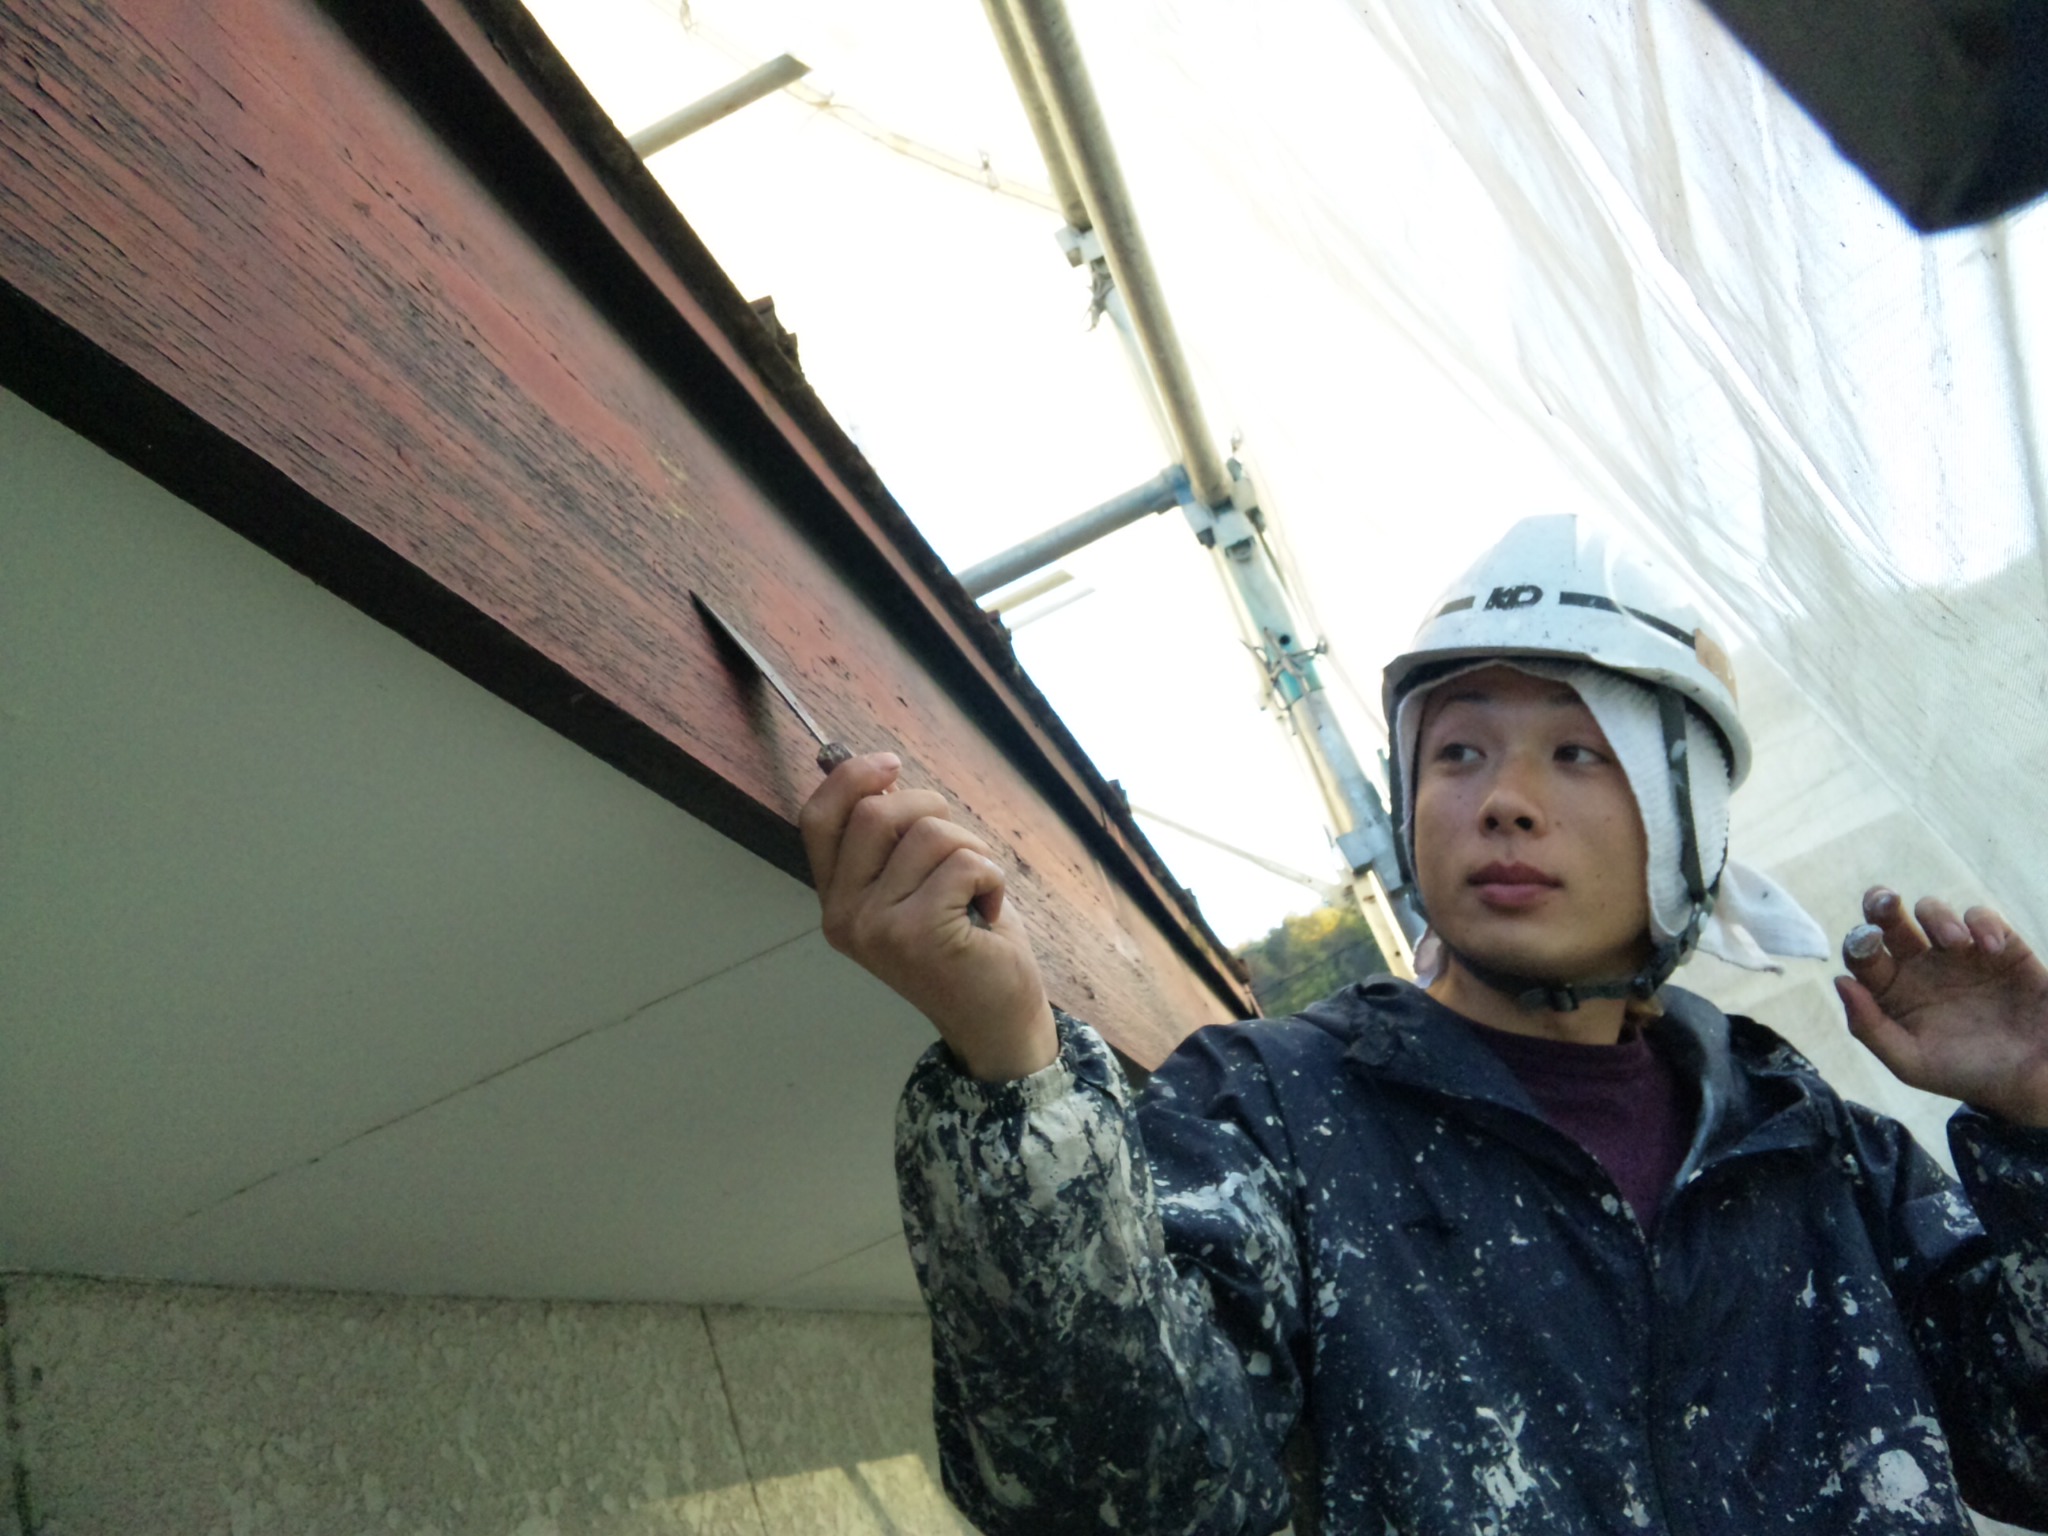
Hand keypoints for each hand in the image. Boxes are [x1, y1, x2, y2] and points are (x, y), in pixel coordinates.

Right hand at [799, 752, 1055, 1081]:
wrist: (995, 1018)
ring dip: (970, 847)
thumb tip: (880, 773)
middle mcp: (844, 915)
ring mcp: (876, 927)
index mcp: (836, 898)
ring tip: (977, 888)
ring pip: (928, 833)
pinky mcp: (917, 934)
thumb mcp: (916, 883)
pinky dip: (991, 875)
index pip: (817, 819)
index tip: (891, 764)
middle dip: (931, 808)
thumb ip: (892, 838)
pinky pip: (964, 861)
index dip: (849, 778)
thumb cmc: (964, 941)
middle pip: (875, 812)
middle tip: (960, 847)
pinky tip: (989, 909)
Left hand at [1837, 887, 2047, 1127]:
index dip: (1859, 942)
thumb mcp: (1911, 1061)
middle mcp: (1918, 966)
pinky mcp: (1999, 947)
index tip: (1869, 942)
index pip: (1862, 955)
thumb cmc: (1965, 1073)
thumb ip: (1869, 1026)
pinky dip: (1983, 923)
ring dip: (1937, 916)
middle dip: (1881, 904)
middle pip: (1887, 920)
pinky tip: (1990, 947)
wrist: (2032, 1080)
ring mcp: (1957, 953)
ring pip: (1931, 911)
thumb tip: (1840, 981)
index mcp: (1891, 989)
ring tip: (1954, 942)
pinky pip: (1982, 917)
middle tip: (1887, 902)